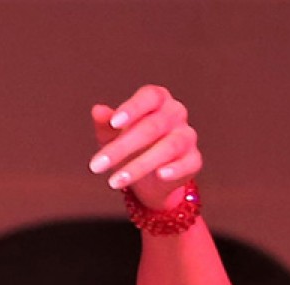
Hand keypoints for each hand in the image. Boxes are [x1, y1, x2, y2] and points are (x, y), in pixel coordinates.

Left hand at [88, 84, 203, 211]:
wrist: (151, 179)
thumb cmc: (131, 147)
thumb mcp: (113, 136)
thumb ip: (105, 124)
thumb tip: (97, 111)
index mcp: (157, 100)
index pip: (149, 97)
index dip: (133, 108)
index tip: (114, 123)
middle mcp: (176, 114)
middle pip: (153, 126)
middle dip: (123, 147)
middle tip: (96, 166)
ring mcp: (187, 136)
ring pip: (168, 147)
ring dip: (140, 165)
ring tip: (114, 181)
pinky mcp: (193, 160)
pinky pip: (188, 162)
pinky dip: (175, 169)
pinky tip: (160, 175)